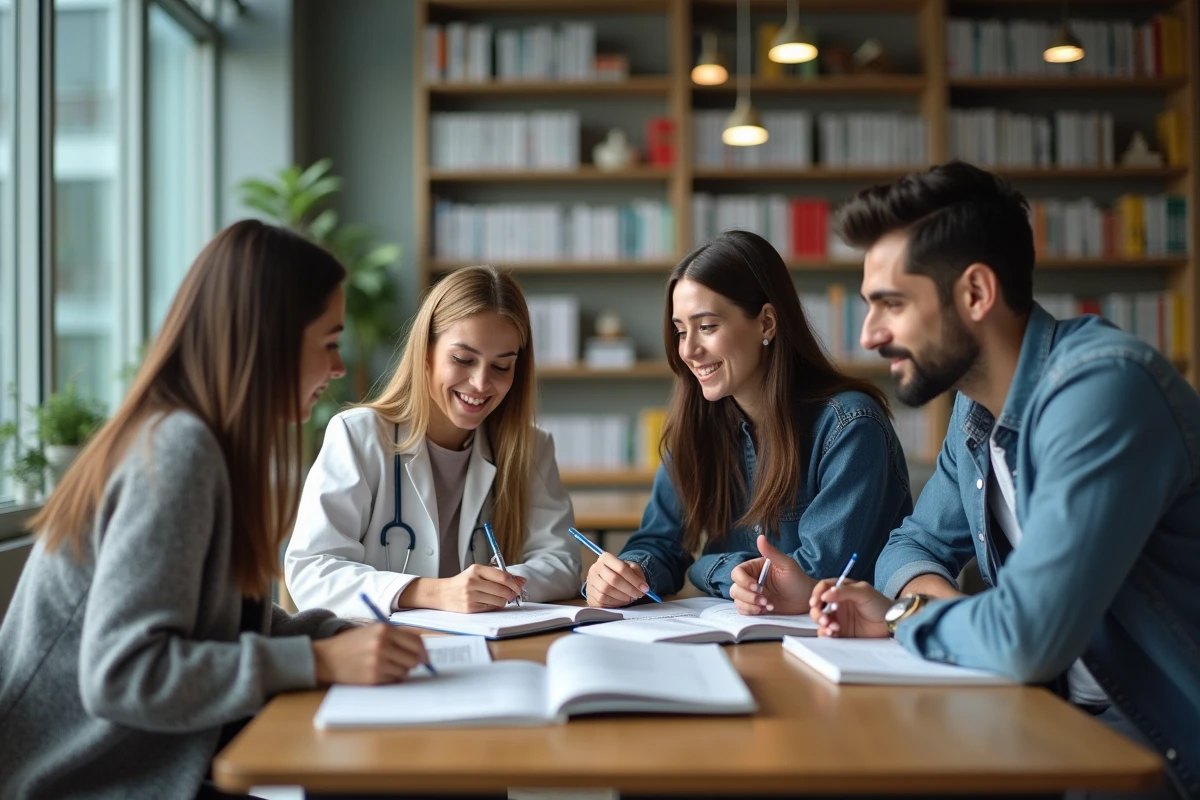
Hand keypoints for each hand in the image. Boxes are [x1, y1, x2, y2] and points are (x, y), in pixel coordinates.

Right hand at [311, 623, 428, 684]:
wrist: (327, 658)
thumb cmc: (352, 644)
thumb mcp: (373, 631)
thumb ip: (397, 637)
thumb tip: (422, 652)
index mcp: (384, 630)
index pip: (416, 642)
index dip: (423, 652)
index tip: (426, 658)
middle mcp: (382, 645)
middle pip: (414, 659)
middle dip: (413, 662)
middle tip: (405, 663)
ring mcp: (377, 662)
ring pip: (405, 671)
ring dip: (400, 671)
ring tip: (386, 665)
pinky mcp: (373, 677)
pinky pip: (394, 680)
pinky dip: (390, 678)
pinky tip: (379, 672)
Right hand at [400, 565, 525, 612]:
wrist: (442, 593)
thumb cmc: (462, 582)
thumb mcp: (477, 573)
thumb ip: (498, 575)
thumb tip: (521, 581)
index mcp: (476, 570)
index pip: (502, 577)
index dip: (514, 583)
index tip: (519, 587)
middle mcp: (472, 582)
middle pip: (502, 590)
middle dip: (511, 594)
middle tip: (513, 595)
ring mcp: (471, 596)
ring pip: (498, 601)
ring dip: (503, 601)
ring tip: (498, 598)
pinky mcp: (470, 608)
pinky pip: (491, 608)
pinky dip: (494, 606)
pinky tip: (489, 602)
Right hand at [586, 553, 649, 607]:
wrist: (606, 580)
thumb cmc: (620, 573)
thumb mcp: (630, 568)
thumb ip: (638, 575)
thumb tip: (643, 587)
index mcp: (605, 558)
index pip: (621, 567)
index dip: (634, 579)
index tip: (644, 588)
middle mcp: (595, 568)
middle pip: (613, 579)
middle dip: (629, 589)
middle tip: (638, 595)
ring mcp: (590, 582)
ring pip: (607, 591)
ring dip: (622, 597)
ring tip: (631, 598)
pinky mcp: (589, 595)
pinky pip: (602, 601)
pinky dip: (615, 603)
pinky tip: (621, 601)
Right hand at [729, 535, 814, 615]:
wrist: (805, 598)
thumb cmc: (797, 579)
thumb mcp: (786, 564)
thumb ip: (771, 552)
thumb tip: (760, 537)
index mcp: (754, 568)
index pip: (737, 572)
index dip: (743, 581)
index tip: (757, 587)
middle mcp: (750, 580)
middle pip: (735, 588)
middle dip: (748, 596)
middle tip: (764, 599)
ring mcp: (752, 594)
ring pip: (737, 600)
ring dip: (750, 605)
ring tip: (767, 605)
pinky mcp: (755, 606)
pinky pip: (743, 609)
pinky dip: (751, 611)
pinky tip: (766, 609)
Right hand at [807, 579, 891, 637]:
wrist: (891, 624)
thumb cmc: (879, 604)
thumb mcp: (863, 592)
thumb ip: (844, 591)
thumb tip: (824, 595)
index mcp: (842, 590)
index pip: (823, 588)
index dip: (817, 593)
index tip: (816, 601)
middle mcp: (837, 603)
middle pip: (818, 605)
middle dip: (817, 612)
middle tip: (824, 618)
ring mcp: (839, 618)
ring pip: (820, 619)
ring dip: (821, 622)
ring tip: (832, 627)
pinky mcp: (841, 632)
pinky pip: (827, 632)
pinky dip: (825, 633)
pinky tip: (833, 633)